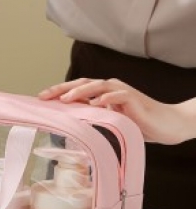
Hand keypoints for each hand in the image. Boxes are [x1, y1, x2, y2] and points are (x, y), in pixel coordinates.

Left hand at [39, 78, 188, 144]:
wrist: (167, 125)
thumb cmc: (138, 124)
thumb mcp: (111, 121)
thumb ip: (94, 117)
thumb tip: (71, 121)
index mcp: (102, 93)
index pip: (77, 89)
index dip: (58, 91)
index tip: (41, 98)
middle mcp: (110, 88)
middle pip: (82, 83)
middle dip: (61, 89)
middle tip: (44, 96)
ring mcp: (122, 92)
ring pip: (98, 85)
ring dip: (80, 91)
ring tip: (65, 99)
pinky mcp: (134, 99)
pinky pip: (119, 96)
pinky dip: (106, 98)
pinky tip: (95, 103)